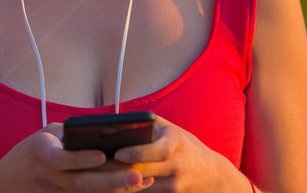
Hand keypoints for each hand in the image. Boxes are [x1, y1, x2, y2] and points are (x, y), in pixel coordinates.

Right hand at [0, 122, 151, 191]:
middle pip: (80, 182)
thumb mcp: (44, 135)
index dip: (81, 158)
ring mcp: (53, 192)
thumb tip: (101, 131)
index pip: (61, 159)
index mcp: (40, 152)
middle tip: (137, 175)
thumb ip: (69, 134)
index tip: (102, 155)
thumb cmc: (30, 152)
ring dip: (115, 190)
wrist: (4, 183)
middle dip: (111, 180)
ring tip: (140, 182)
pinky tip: (128, 190)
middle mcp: (47, 176)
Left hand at [110, 117, 242, 192]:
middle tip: (96, 166)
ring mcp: (174, 186)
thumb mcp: (172, 131)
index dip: (137, 152)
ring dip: (118, 184)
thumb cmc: (185, 147)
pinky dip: (129, 192)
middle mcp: (177, 165)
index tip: (118, 152)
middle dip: (118, 170)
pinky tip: (111, 188)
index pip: (158, 150)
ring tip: (97, 178)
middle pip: (144, 171)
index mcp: (176, 143)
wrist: (211, 175)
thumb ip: (149, 125)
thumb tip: (119, 121)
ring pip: (141, 188)